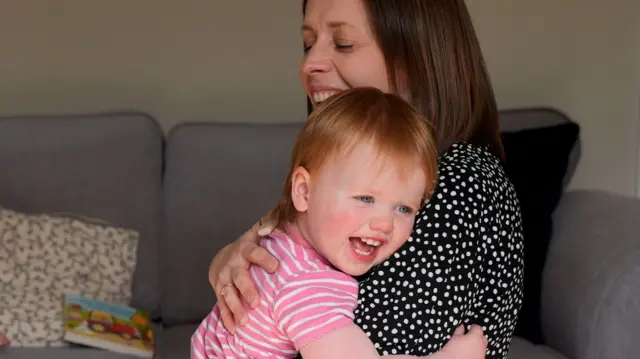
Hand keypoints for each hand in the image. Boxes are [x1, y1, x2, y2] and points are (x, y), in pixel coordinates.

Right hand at [208, 217, 278, 333]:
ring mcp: (223, 279)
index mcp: (245, 249)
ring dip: (235, 308)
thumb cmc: (250, 246)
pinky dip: (227, 318)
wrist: (223, 258)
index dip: (264, 259)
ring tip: (245, 322)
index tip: (276, 267)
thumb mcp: (258, 233)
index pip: (254, 252)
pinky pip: (221, 306)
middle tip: (256, 302)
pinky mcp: (218, 291)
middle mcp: (232, 264)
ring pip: (228, 294)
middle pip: (239, 277)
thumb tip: (283, 215)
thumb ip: (270, 223)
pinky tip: (233, 329)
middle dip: (247, 290)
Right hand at [439, 325, 487, 358]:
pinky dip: (475, 352)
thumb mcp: (454, 338)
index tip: (469, 328)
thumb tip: (461, 327)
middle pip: (482, 337)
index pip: (478, 328)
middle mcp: (481, 345)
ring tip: (467, 347)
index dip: (472, 327)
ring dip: (476, 345)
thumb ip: (459, 331)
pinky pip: (480, 353)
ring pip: (481, 346)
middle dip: (476, 336)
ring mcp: (482, 354)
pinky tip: (468, 353)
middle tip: (468, 337)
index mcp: (475, 337)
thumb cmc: (453, 352)